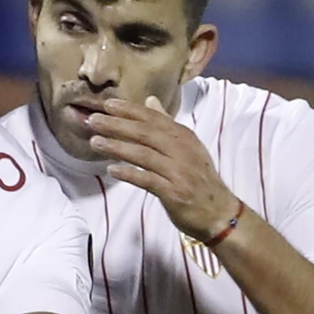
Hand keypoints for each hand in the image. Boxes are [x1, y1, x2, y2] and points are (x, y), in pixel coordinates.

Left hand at [88, 96, 239, 241]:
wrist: (220, 212)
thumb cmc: (198, 179)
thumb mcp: (187, 147)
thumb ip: (166, 124)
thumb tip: (150, 100)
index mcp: (183, 137)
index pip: (153, 118)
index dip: (129, 110)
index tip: (107, 104)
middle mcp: (182, 150)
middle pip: (145, 133)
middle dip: (117, 125)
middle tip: (93, 120)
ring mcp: (179, 171)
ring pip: (144, 155)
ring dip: (117, 147)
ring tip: (95, 142)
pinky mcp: (174, 192)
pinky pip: (148, 180)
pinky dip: (129, 174)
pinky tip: (112, 170)